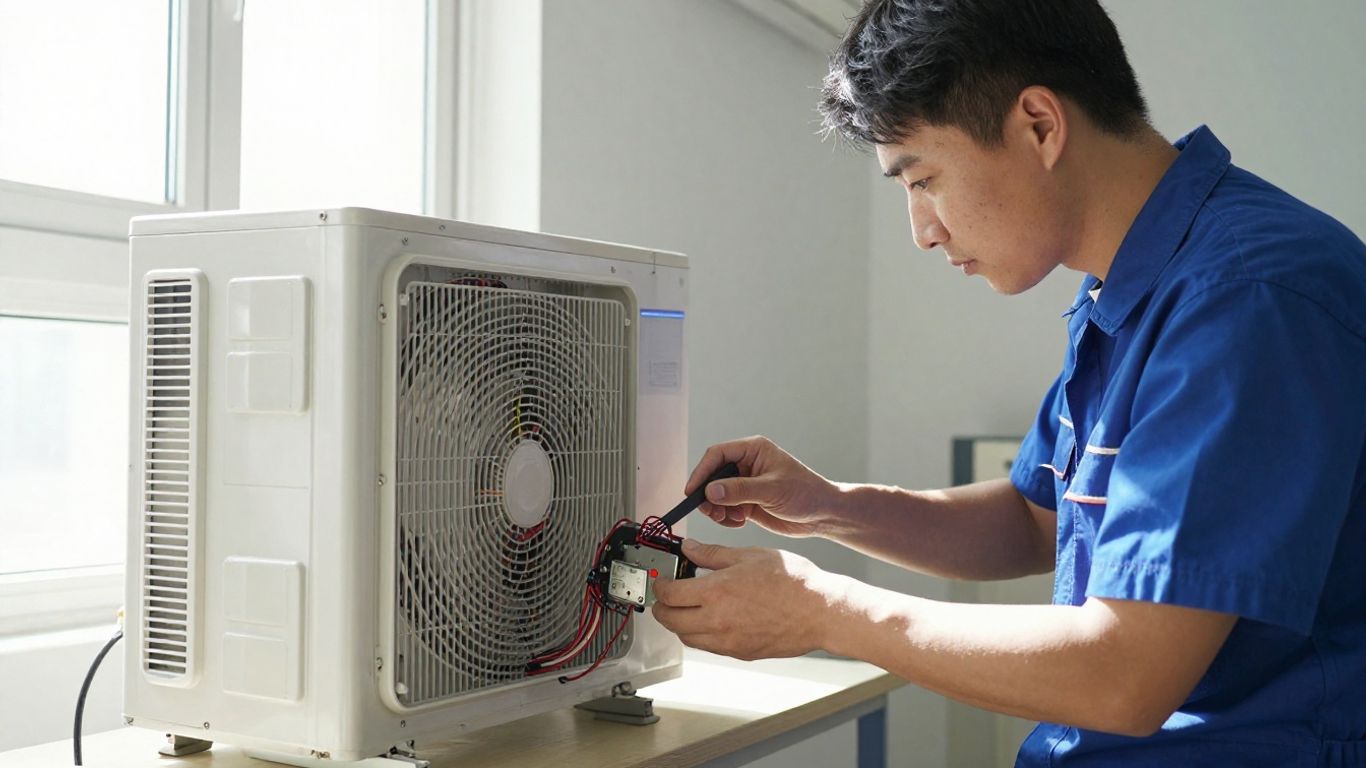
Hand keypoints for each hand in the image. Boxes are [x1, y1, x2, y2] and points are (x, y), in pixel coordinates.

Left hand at [650, 539, 847, 660]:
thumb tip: (691, 548)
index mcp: (716, 592)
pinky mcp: (740, 652)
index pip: (669, 595)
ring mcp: (728, 641)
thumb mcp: (749, 555)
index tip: (663, 582)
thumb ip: (713, 553)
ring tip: (688, 608)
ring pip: (687, 638)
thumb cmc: (793, 582)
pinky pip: (709, 647)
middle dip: (662, 608)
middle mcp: (717, 621)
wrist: (821, 611)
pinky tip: (712, 620)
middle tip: (667, 598)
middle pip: (670, 621)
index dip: (661, 586)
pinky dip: (702, 635)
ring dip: (680, 624)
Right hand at [686, 436, 840, 537]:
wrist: (823, 515)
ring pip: (716, 494)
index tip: (692, 491)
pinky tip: (740, 522)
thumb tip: (710, 491)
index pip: (717, 455)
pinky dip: (726, 518)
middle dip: (708, 495)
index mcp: (753, 450)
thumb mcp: (772, 490)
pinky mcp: (747, 502)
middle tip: (710, 511)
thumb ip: (740, 490)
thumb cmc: (806, 492)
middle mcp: (746, 465)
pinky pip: (725, 509)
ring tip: (728, 519)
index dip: (702, 472)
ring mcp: (746, 485)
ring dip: (717, 509)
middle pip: (712, 476)